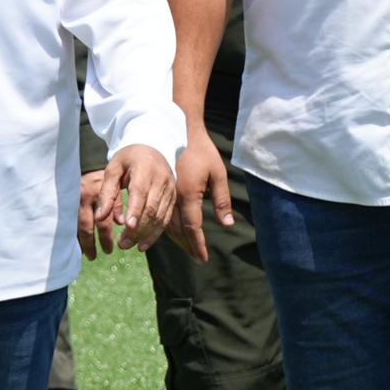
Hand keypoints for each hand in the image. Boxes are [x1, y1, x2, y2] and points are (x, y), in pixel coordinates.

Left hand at [82, 144, 176, 257]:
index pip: (141, 192)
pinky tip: (143, 244)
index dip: (135, 211)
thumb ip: (107, 193)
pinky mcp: (173, 198)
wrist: (153, 148)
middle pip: (151, 208)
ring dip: (145, 234)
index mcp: (145, 169)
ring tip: (129, 245)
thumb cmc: (129, 159)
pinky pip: (166, 219)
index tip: (128, 227)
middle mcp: (161, 180)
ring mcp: (170, 189)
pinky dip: (155, 234)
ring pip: (160, 217)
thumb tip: (100, 217)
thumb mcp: (113, 169)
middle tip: (122, 244)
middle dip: (138, 229)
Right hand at [172, 126, 233, 261]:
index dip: (197, 244)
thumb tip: (228, 224)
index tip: (203, 258)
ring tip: (188, 249)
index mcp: (188, 194)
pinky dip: (169, 226)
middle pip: (178, 230)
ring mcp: (165, 193)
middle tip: (196, 257)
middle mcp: (173, 197)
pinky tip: (175, 232)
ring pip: (167, 224)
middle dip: (188, 245)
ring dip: (177, 239)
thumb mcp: (218, 174)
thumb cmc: (202, 151)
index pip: (193, 227)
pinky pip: (163, 214)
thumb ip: (223, 200)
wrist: (178, 130)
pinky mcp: (161, 189)